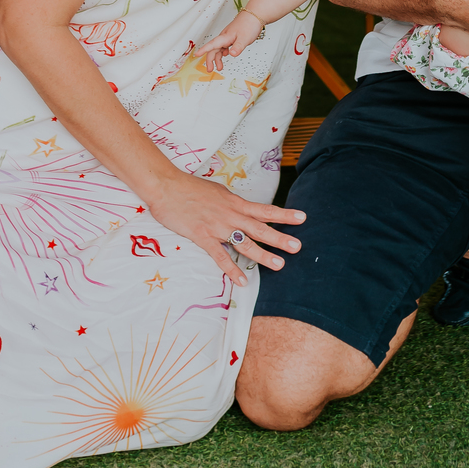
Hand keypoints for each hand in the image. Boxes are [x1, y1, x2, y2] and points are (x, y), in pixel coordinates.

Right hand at [144, 170, 304, 287]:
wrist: (166, 186)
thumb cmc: (189, 187)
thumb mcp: (216, 191)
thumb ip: (230, 203)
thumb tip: (241, 209)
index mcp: (234, 202)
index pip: (264, 209)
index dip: (284, 214)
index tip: (302, 218)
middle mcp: (230, 214)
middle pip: (260, 227)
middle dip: (280, 237)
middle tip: (298, 246)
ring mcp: (217, 226)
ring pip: (245, 242)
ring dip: (263, 254)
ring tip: (280, 265)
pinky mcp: (202, 236)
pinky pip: (220, 256)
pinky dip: (231, 269)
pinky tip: (241, 281)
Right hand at [199, 10, 263, 69]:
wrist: (255, 15)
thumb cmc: (249, 24)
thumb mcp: (245, 38)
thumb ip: (238, 47)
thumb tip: (232, 54)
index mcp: (225, 37)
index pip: (212, 45)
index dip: (204, 50)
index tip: (196, 55)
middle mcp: (225, 37)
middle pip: (214, 49)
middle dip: (210, 59)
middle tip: (210, 69)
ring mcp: (228, 37)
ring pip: (219, 48)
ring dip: (217, 58)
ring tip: (219, 67)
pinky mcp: (232, 37)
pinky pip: (224, 46)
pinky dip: (223, 52)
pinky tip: (225, 55)